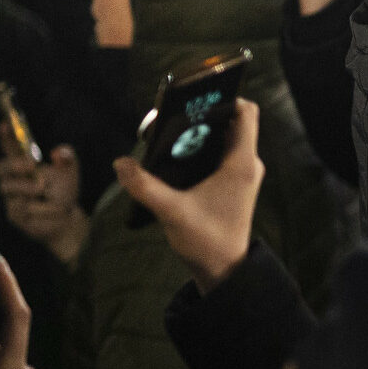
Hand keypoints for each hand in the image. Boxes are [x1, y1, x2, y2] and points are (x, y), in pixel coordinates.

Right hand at [0, 143, 89, 265]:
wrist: (67, 219)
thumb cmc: (63, 192)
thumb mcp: (69, 173)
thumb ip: (67, 159)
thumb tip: (59, 151)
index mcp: (24, 164)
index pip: (11, 148)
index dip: (7, 136)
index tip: (5, 124)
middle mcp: (13, 179)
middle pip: (2, 167)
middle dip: (14, 164)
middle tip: (32, 164)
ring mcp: (11, 197)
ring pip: (13, 190)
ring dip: (32, 189)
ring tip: (45, 191)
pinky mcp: (14, 214)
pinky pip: (23, 209)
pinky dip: (42, 209)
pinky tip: (49, 211)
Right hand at [112, 98, 264, 293]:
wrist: (224, 271)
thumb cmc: (207, 241)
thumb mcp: (172, 212)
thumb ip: (145, 186)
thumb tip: (120, 163)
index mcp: (241, 163)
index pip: (247, 113)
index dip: (227, 97)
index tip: (196, 98)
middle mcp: (246, 163)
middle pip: (228, 122)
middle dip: (199, 114)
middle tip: (167, 118)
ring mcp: (240, 173)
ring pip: (221, 138)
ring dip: (196, 132)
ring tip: (164, 135)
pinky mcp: (232, 183)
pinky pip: (218, 154)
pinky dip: (198, 149)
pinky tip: (172, 155)